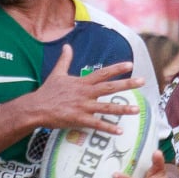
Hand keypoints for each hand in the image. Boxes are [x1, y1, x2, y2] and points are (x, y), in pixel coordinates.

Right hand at [21, 46, 139, 131]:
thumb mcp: (57, 73)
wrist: (36, 107)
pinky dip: (108, 128)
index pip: (102, 73)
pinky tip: (120, 131)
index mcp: (82, 82)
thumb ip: (64, 60)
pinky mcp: (79, 119)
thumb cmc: (47, 91)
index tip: (130, 64)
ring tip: (137, 110)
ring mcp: (83, 106)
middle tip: (142, 81)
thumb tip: (66, 46)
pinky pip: (96, 124)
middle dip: (127, 84)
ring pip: (107, 107)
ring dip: (123, 109)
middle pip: (110, 87)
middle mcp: (85, 93)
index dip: (117, 68)